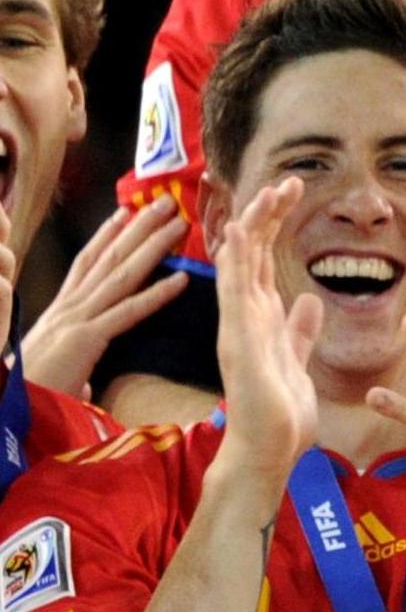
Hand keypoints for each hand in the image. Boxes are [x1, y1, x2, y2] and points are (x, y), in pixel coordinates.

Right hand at [21, 197, 189, 397]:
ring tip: (180, 224)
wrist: (3, 409)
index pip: (86, 262)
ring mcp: (77, 320)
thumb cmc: (28, 394)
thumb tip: (84, 382)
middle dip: (139, 227)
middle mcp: (69, 307)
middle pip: (109, 257)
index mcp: (62, 310)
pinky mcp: (86, 341)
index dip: (107, 235)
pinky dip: (156, 295)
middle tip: (166, 201)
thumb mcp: (54, 370)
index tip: (127, 210)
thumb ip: (73, 367)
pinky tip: (182, 280)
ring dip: (154, 246)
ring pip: (122, 274)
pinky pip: (128, 313)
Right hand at [215, 180, 320, 490]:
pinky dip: (235, 262)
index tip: (295, 192)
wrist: (270, 449)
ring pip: (241, 263)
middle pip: (251, 252)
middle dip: (267, 214)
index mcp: (261, 316)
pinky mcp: (239, 341)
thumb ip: (299, 331)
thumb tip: (308, 300)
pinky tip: (237, 233)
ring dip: (254, 227)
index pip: (263, 258)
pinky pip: (233, 293)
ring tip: (268, 192)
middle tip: (289, 181)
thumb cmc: (281, 411)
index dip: (274, 223)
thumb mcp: (298, 360)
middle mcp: (245, 315)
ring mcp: (239, 326)